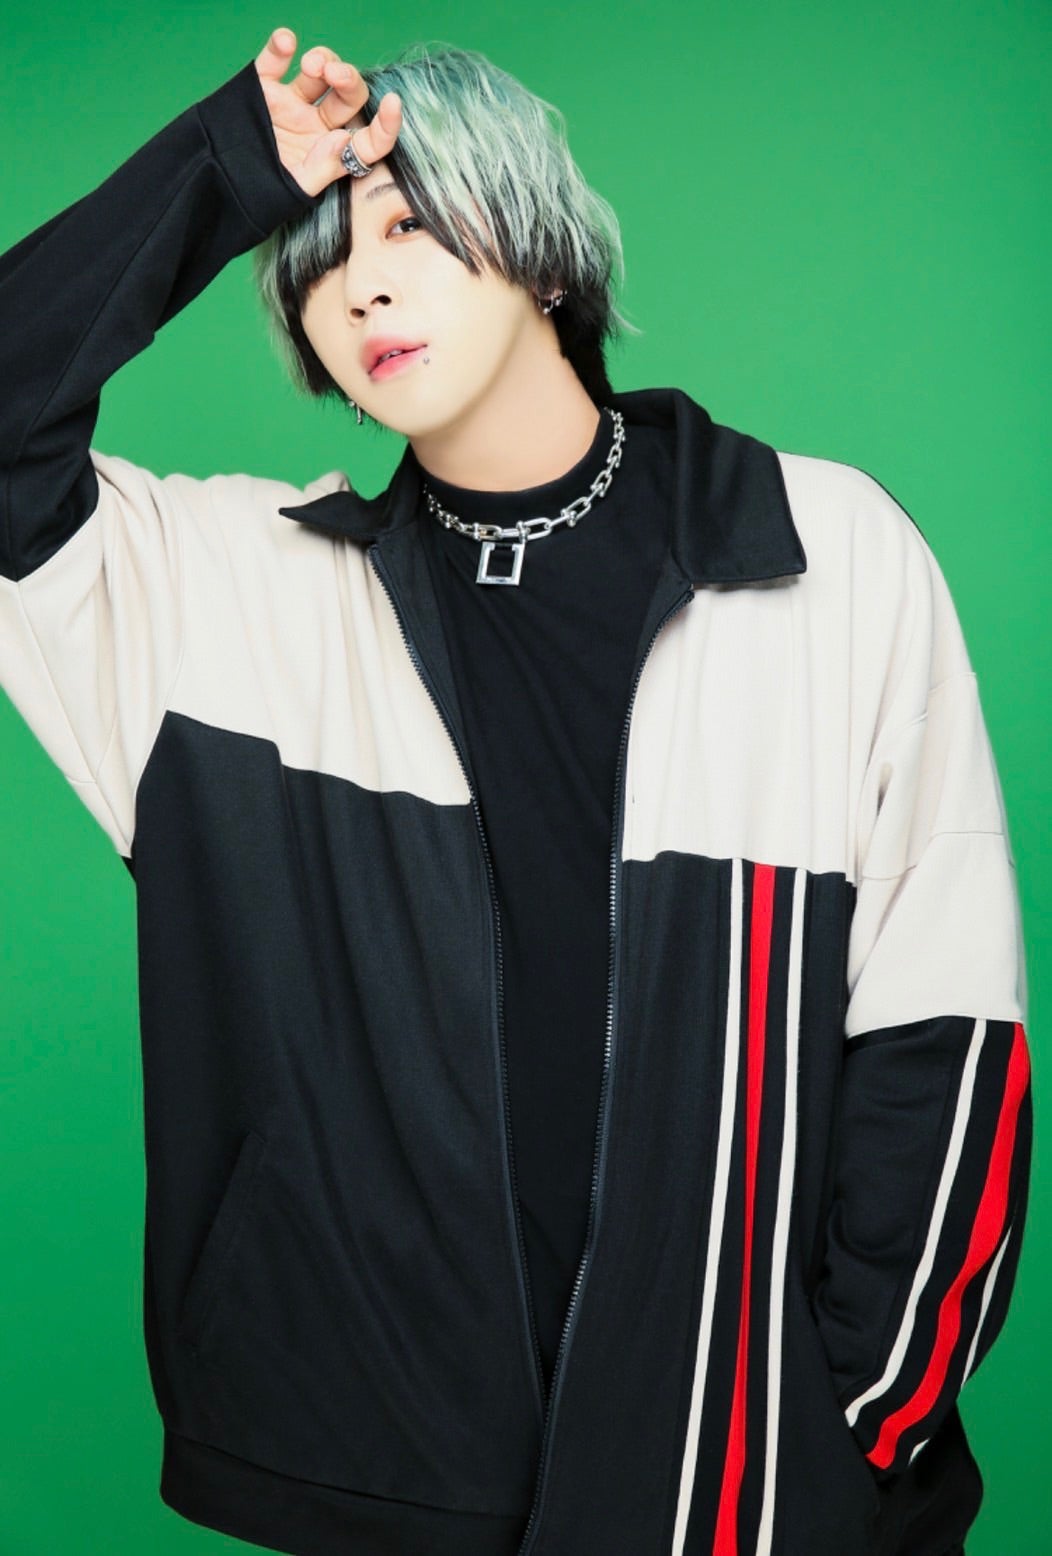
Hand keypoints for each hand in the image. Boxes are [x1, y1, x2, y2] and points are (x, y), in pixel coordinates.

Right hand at [253, 27, 402, 197]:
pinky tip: (286, 41)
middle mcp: (316, 127)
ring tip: (310, 65)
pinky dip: (281, 46)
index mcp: (331, 154)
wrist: (212, 184)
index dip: (386, 124)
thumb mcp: (294, 189)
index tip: (393, 103)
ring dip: (322, 60)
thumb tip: (344, 141)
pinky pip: (275, 60)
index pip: (369, 139)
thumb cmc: (256, 194)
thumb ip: (322, 166)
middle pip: (347, 96)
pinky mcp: (262, 89)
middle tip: (334, 75)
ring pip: (318, 72)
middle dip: (347, 80)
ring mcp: (290, 105)